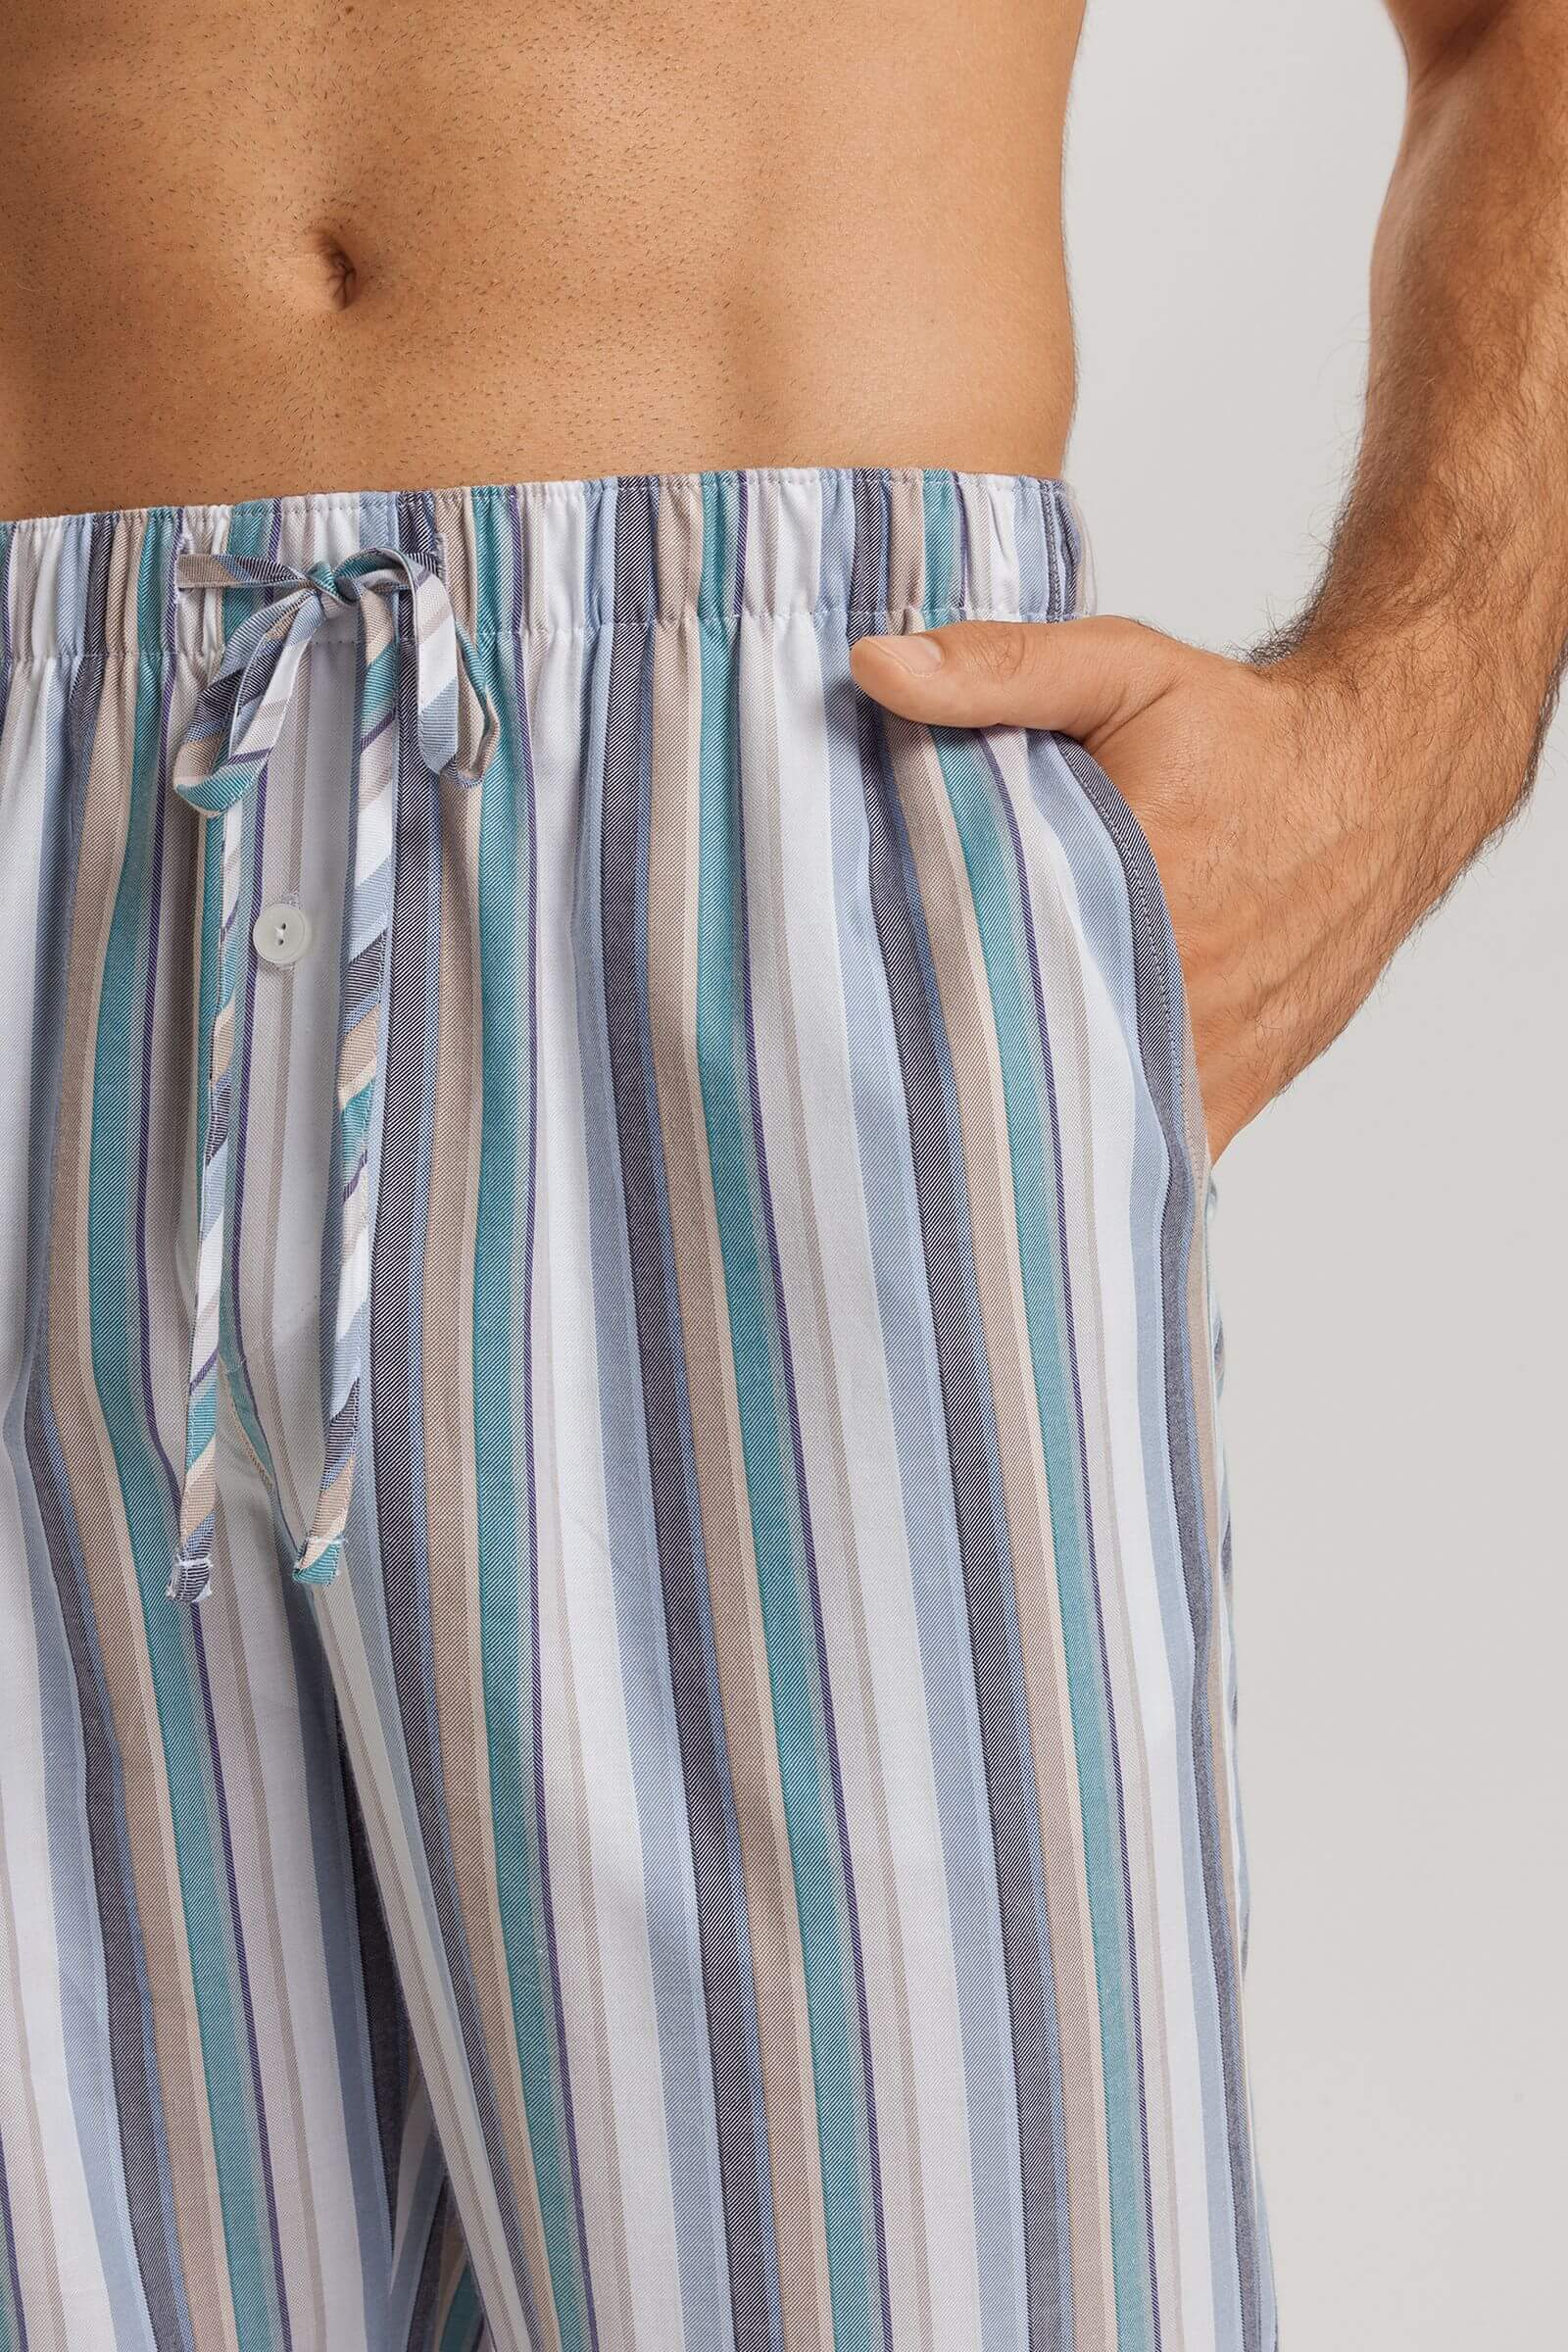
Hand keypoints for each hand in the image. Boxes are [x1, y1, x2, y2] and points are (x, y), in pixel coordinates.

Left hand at [848, 617, 1437, 1159]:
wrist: (1377, 791)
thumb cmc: (1246, 738)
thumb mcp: (1121, 674)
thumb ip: (1000, 670)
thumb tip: (875, 670)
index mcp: (1129, 902)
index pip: (976, 980)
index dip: (905, 1000)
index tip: (847, 1005)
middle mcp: (1174, 1003)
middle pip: (1017, 1070)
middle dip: (946, 1067)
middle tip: (870, 1061)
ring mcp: (1203, 1068)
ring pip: (1074, 1128)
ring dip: (1009, 1116)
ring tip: (937, 1100)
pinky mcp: (1226, 1101)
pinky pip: (1137, 1155)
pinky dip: (1081, 1150)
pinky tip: (1021, 1137)